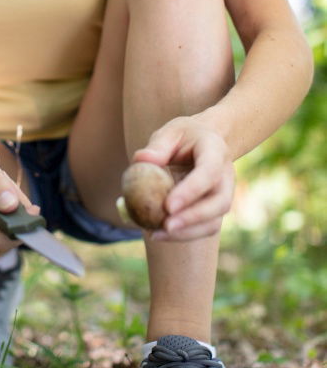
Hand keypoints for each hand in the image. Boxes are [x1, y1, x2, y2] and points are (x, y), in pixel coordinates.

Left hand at [132, 116, 234, 240]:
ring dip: (187, 232)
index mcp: (215, 151)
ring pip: (213, 221)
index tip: (168, 206)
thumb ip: (157, 145)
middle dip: (193, 218)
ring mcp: (224, 195)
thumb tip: (141, 160)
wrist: (206, 141)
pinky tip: (157, 234)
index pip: (209, 172)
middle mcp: (225, 176)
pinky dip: (183, 235)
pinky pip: (204, 228)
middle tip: (166, 226)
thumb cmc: (184, 136)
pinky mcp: (215, 210)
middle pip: (219, 203)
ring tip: (155, 234)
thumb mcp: (170, 132)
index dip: (191, 190)